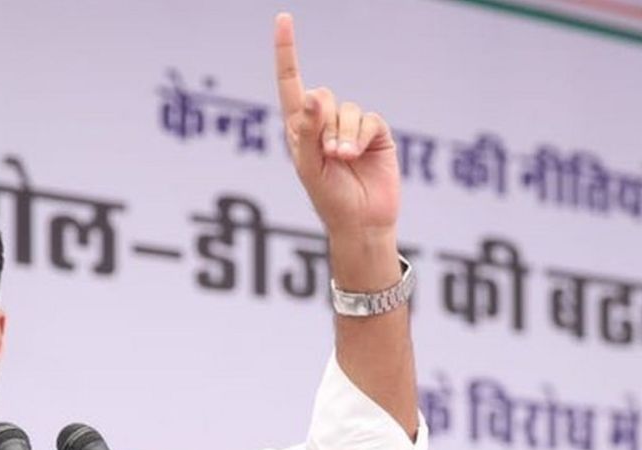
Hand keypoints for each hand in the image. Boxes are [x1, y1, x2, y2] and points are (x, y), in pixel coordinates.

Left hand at [274, 13, 399, 243]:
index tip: (283, 18)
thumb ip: (308, 131)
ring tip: (341, 160)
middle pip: (321, 97)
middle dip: (323, 125)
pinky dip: (361, 136)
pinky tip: (356, 156)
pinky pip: (369, 119)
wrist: (360, 222)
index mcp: (299, 128)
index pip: (291, 84)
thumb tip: (314, 95)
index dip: (287, 52)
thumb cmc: (327, 198)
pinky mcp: (375, 133)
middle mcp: (324, 123)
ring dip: (343, 135)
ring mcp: (350, 127)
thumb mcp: (308, 166)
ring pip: (347, 109)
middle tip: (327, 155)